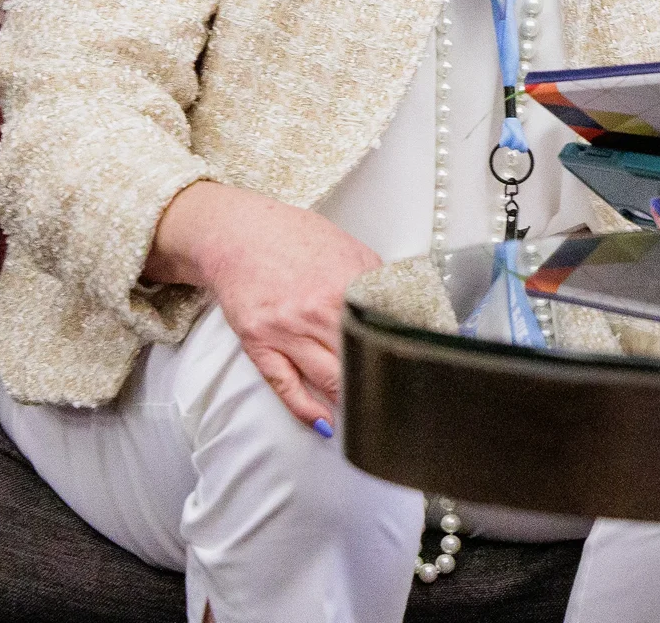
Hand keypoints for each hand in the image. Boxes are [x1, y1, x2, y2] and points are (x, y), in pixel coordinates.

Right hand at [144, 180, 380, 431]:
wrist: (239, 236)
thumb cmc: (295, 240)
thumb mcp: (350, 250)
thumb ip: (377, 282)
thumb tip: (404, 310)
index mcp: (348, 285)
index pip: (385, 330)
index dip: (404, 355)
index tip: (419, 373)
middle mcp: (318, 311)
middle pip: (358, 360)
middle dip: (379, 384)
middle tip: (399, 405)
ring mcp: (286, 330)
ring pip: (327, 379)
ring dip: (349, 403)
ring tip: (368, 419)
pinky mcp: (259, 343)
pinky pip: (286, 385)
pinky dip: (306, 409)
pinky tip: (325, 423)